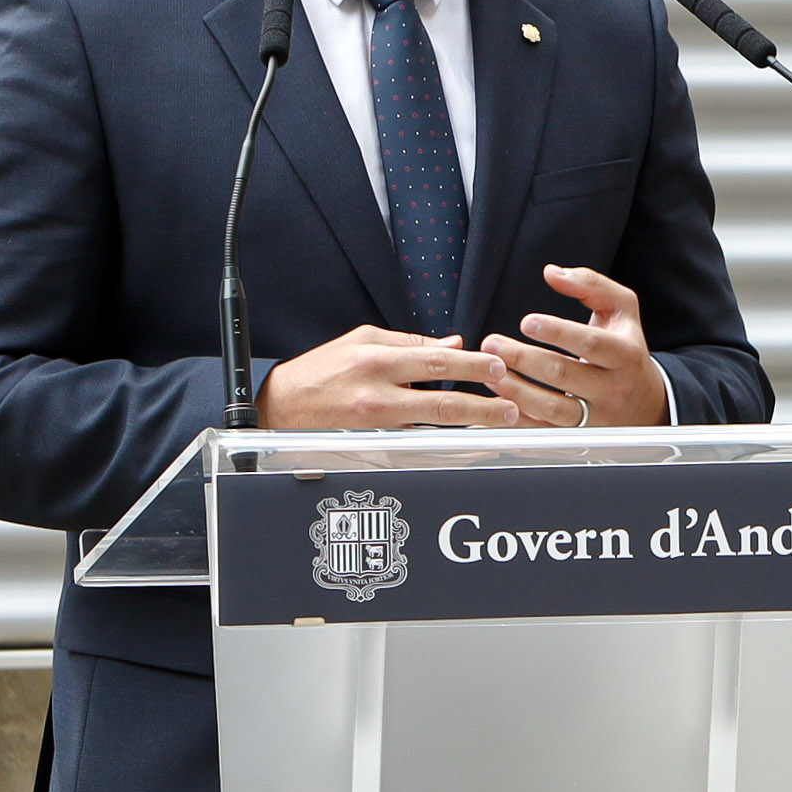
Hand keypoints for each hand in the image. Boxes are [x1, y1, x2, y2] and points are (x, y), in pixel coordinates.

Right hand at [259, 325, 483, 429]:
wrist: (279, 410)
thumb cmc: (319, 373)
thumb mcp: (360, 342)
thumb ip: (408, 343)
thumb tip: (451, 344)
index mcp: (375, 362)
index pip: (435, 361)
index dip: (472, 366)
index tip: (498, 368)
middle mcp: (376, 396)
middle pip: (442, 402)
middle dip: (483, 406)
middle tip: (512, 407)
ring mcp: (376, 428)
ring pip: (434, 431)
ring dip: (471, 430)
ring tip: (499, 427)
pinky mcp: (373, 449)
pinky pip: (418, 448)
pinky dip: (446, 448)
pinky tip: (468, 446)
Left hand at [462, 264, 670, 429]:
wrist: (648, 404)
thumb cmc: (627, 349)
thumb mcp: (622, 311)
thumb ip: (591, 285)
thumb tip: (553, 273)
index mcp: (625, 355)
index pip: (591, 343)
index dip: (558, 332)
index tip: (527, 322)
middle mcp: (613, 389)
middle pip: (565, 375)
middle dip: (524, 359)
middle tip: (493, 343)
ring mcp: (597, 417)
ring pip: (552, 408)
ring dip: (516, 390)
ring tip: (490, 372)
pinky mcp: (579, 437)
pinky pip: (545, 431)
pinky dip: (518, 418)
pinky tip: (498, 399)